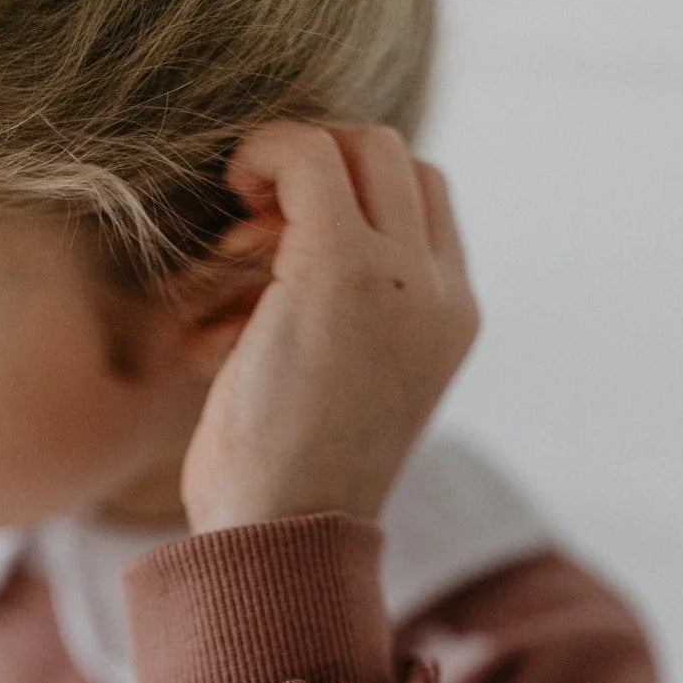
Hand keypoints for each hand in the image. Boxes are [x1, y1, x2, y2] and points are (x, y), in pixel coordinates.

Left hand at [180, 121, 480, 534]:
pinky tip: (232, 198)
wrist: (284, 537)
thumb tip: (279, 257)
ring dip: (291, 166)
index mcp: (451, 321)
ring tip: (241, 246)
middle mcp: (441, 293)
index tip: (282, 247)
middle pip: (398, 161)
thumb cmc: (288, 484)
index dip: (351, 199)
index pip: (424, 204)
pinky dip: (264, 156)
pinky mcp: (342, 268)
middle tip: (258, 233)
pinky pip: (308, 156)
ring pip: (362, 146)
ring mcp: (400, 278)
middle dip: (322, 172)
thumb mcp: (342, 392)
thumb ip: (348, 321)